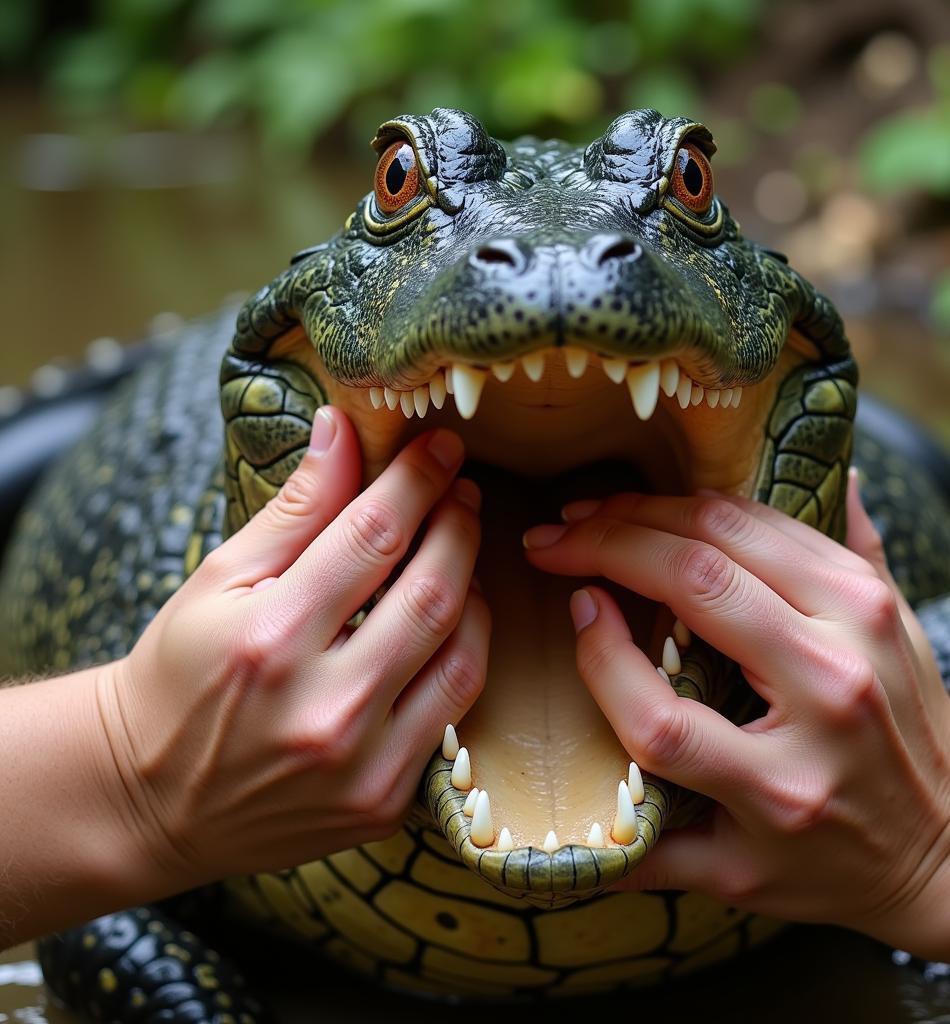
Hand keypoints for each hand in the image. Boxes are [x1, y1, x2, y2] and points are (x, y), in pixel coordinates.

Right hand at [100, 408, 489, 886]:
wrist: (153, 799)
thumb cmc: (179, 675)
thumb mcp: (218, 581)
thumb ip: (294, 508)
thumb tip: (343, 428)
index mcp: (270, 638)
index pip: (373, 535)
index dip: (418, 480)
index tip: (440, 447)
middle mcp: (323, 706)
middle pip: (431, 592)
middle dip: (459, 525)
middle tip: (461, 490)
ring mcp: (360, 765)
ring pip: (460, 652)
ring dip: (474, 587)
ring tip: (461, 550)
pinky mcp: (382, 803)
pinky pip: (454, 712)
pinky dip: (465, 652)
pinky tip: (453, 620)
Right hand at [522, 477, 949, 962]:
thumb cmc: (835, 864)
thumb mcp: (738, 883)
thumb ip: (650, 857)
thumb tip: (559, 835)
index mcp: (783, 788)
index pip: (662, 718)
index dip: (602, 659)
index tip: (574, 611)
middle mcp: (830, 695)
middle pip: (700, 586)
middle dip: (611, 545)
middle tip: (555, 536)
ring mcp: (863, 628)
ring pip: (739, 531)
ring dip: (653, 511)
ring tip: (598, 513)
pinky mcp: (878, 591)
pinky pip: (782, 521)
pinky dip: (714, 505)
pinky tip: (667, 505)